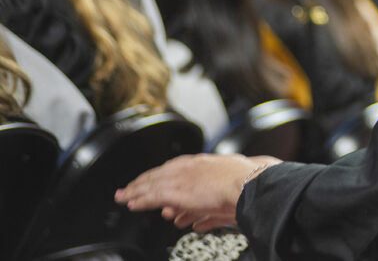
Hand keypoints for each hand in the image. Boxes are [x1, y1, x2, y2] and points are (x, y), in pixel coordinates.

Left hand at [115, 153, 281, 231]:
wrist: (247, 183)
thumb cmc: (244, 184)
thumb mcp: (225, 190)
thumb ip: (209, 204)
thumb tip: (199, 220)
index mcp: (199, 162)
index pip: (171, 167)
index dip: (158, 175)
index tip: (149, 180)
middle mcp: (187, 168)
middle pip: (158, 174)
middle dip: (142, 182)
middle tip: (128, 189)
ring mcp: (181, 178)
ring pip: (151, 184)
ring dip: (136, 191)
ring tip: (124, 197)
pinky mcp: (175, 191)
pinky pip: (152, 196)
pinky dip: (141, 200)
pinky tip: (132, 204)